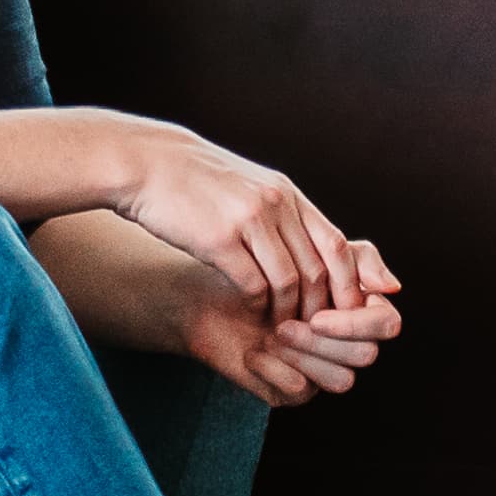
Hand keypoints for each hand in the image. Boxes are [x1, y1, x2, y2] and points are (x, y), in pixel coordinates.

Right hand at [93, 115, 364, 320]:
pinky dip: (258, 306)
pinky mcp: (219, 239)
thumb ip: (282, 214)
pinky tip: (251, 313)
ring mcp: (248, 220)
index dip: (348, 283)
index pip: (337, 245)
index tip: (346, 311)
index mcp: (286, 194)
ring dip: (289, 312)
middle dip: (321, 307)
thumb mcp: (249, 187)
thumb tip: (313, 249)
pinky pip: (252, 284)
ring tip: (284, 328)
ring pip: (288, 281)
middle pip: (317, 268)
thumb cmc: (197, 183)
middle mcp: (275, 204)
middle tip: (316, 331)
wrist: (147, 164)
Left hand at [173, 249, 402, 407]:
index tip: (319, 314)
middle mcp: (347, 345)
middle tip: (283, 325)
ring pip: (342, 380)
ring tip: (271, 335)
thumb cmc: (257, 267)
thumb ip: (353, 260)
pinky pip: (301, 391)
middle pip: (366, 354)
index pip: (387, 324)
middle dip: (325, 342)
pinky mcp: (293, 390)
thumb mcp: (305, 251)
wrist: (206, 295)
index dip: (358, 323)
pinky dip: (275, 371)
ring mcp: (322, 370)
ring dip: (305, 357)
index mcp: (359, 312)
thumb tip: (393, 286)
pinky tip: (252, 355)